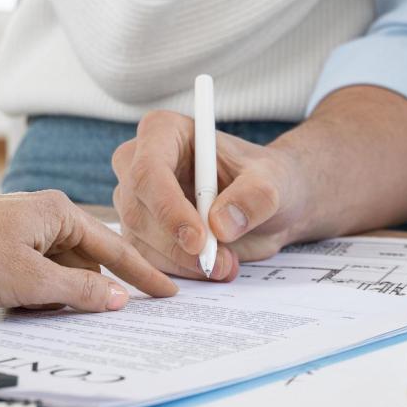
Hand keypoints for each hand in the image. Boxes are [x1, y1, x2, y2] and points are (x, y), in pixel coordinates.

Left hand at [0, 191, 177, 310]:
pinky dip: (42, 291)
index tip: (167, 291)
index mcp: (60, 212)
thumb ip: (80, 290)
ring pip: (62, 268)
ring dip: (63, 292)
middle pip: (89, 259)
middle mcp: (47, 215)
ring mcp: (26, 229)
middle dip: (95, 287)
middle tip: (117, 307)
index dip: (143, 273)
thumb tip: (116, 299)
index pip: (115, 248)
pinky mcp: (7, 244)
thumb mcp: (32, 280)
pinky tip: (31, 304)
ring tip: (56, 307)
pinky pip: (40, 271)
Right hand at [111, 111, 311, 280]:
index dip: (169, 209)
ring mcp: (134, 200)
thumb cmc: (265, 180)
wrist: (266, 206)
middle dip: (177, 245)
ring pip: (139, 241)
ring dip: (183, 263)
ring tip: (227, 262)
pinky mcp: (139, 232)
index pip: (149, 170)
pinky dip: (176, 273)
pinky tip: (211, 268)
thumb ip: (253, 197)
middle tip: (221, 262)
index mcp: (164, 132)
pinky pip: (144, 261)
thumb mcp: (272, 182)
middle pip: (138, 210)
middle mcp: (138, 163)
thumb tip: (220, 224)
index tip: (199, 240)